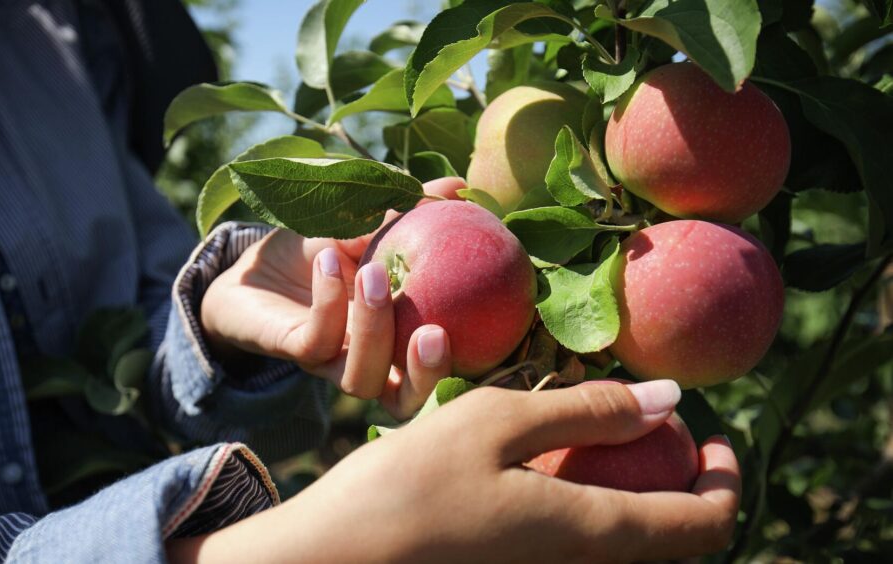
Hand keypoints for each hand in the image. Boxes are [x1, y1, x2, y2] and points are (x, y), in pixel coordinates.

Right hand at [168, 380, 740, 562]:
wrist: (332, 558)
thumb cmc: (408, 485)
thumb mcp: (495, 423)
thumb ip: (586, 411)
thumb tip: (670, 401)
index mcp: (592, 533)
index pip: (706, 525)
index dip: (726, 476)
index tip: (708, 428)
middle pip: (671, 536)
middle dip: (679, 475)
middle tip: (647, 417)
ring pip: (625, 538)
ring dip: (631, 483)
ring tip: (593, 427)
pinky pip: (581, 538)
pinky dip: (587, 497)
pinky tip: (542, 458)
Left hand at [200, 177, 465, 418]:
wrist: (251, 269)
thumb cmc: (318, 252)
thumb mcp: (367, 225)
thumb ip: (411, 211)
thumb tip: (459, 186)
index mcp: (399, 344)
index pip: (440, 371)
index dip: (467, 362)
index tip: (489, 323)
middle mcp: (369, 364)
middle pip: (406, 400)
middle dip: (425, 375)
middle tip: (436, 332)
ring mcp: (330, 363)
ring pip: (360, 379)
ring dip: (372, 328)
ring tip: (373, 272)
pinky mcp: (292, 352)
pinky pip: (315, 339)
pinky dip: (329, 299)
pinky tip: (331, 259)